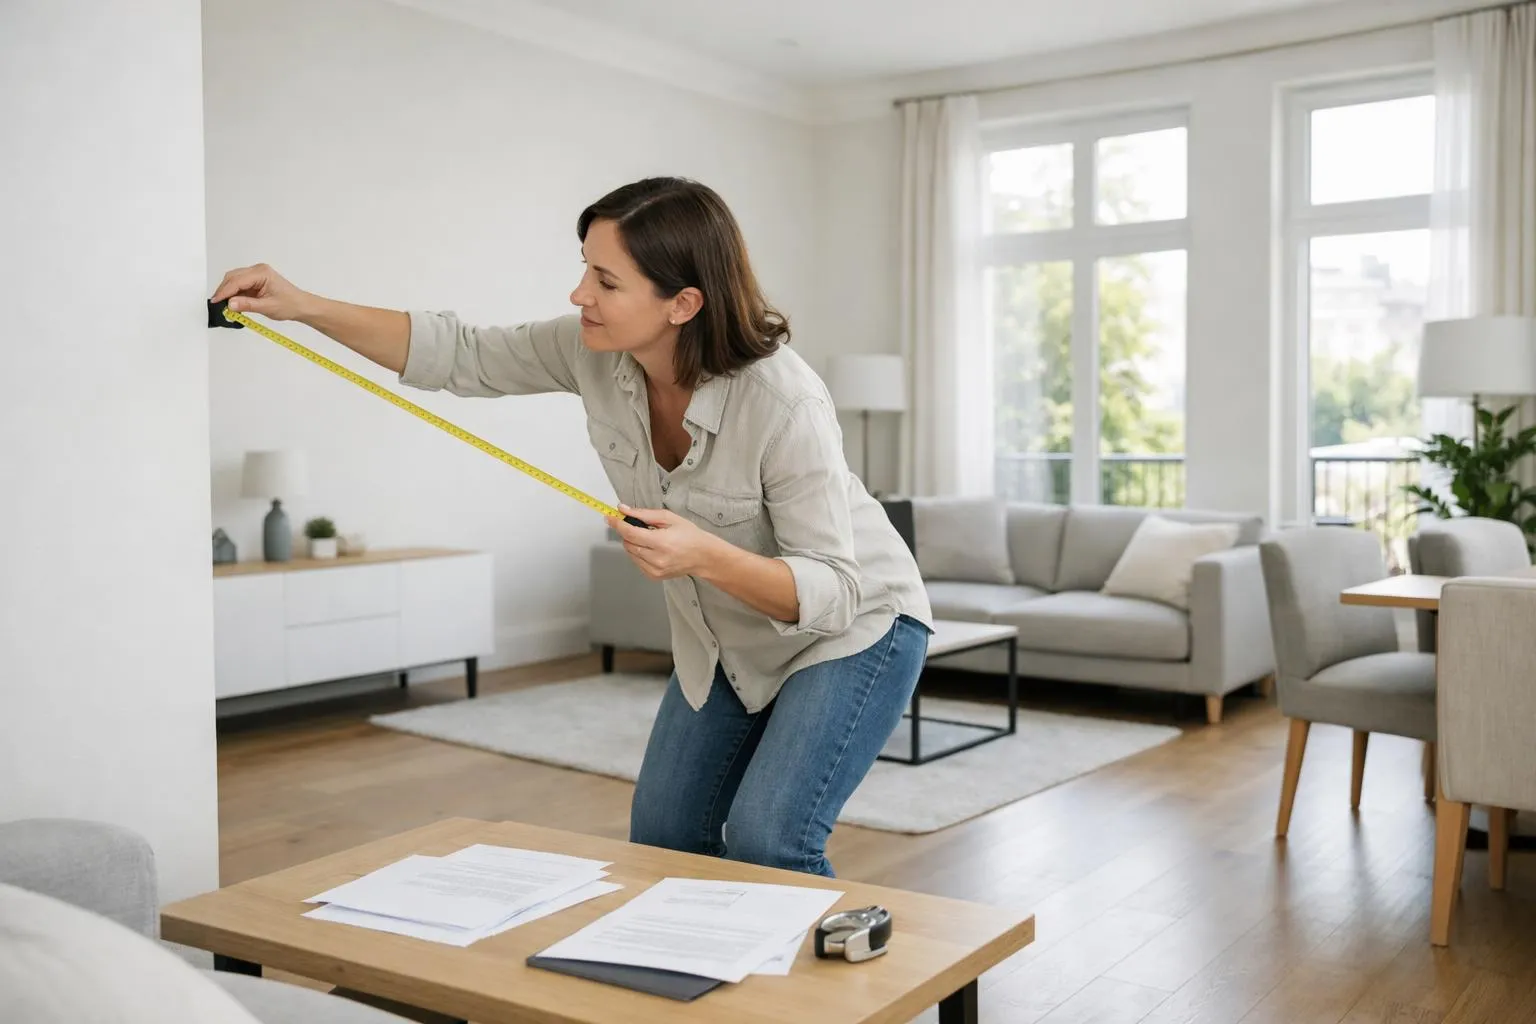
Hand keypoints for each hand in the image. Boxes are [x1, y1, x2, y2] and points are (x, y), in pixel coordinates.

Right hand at [210, 263, 312, 321]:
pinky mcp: (255, 281)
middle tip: (218, 306)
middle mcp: (258, 270)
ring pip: (234, 281)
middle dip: (224, 291)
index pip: (237, 281)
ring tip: (225, 307)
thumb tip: (230, 304)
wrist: (301, 306)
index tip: (215, 302)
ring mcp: (256, 275)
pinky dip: (235, 294)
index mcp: (262, 273)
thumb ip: (248, 305)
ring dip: (228, 293)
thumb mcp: (267, 307)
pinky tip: (233, 304)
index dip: (224, 292)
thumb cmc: (290, 304)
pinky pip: (240, 286)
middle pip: (232, 278)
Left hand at [609, 504, 723, 580]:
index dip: (617, 524)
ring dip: (633, 543)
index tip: (609, 517)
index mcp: (661, 542)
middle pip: (628, 543)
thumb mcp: (669, 518)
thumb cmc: (689, 534)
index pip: (630, 533)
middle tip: (638, 526)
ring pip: (630, 553)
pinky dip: (639, 553)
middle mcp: (656, 559)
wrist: (703, 557)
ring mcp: (654, 570)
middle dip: (627, 532)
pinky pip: (636, 562)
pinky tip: (651, 549)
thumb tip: (623, 509)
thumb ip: (644, 514)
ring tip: (649, 538)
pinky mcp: (653, 576)